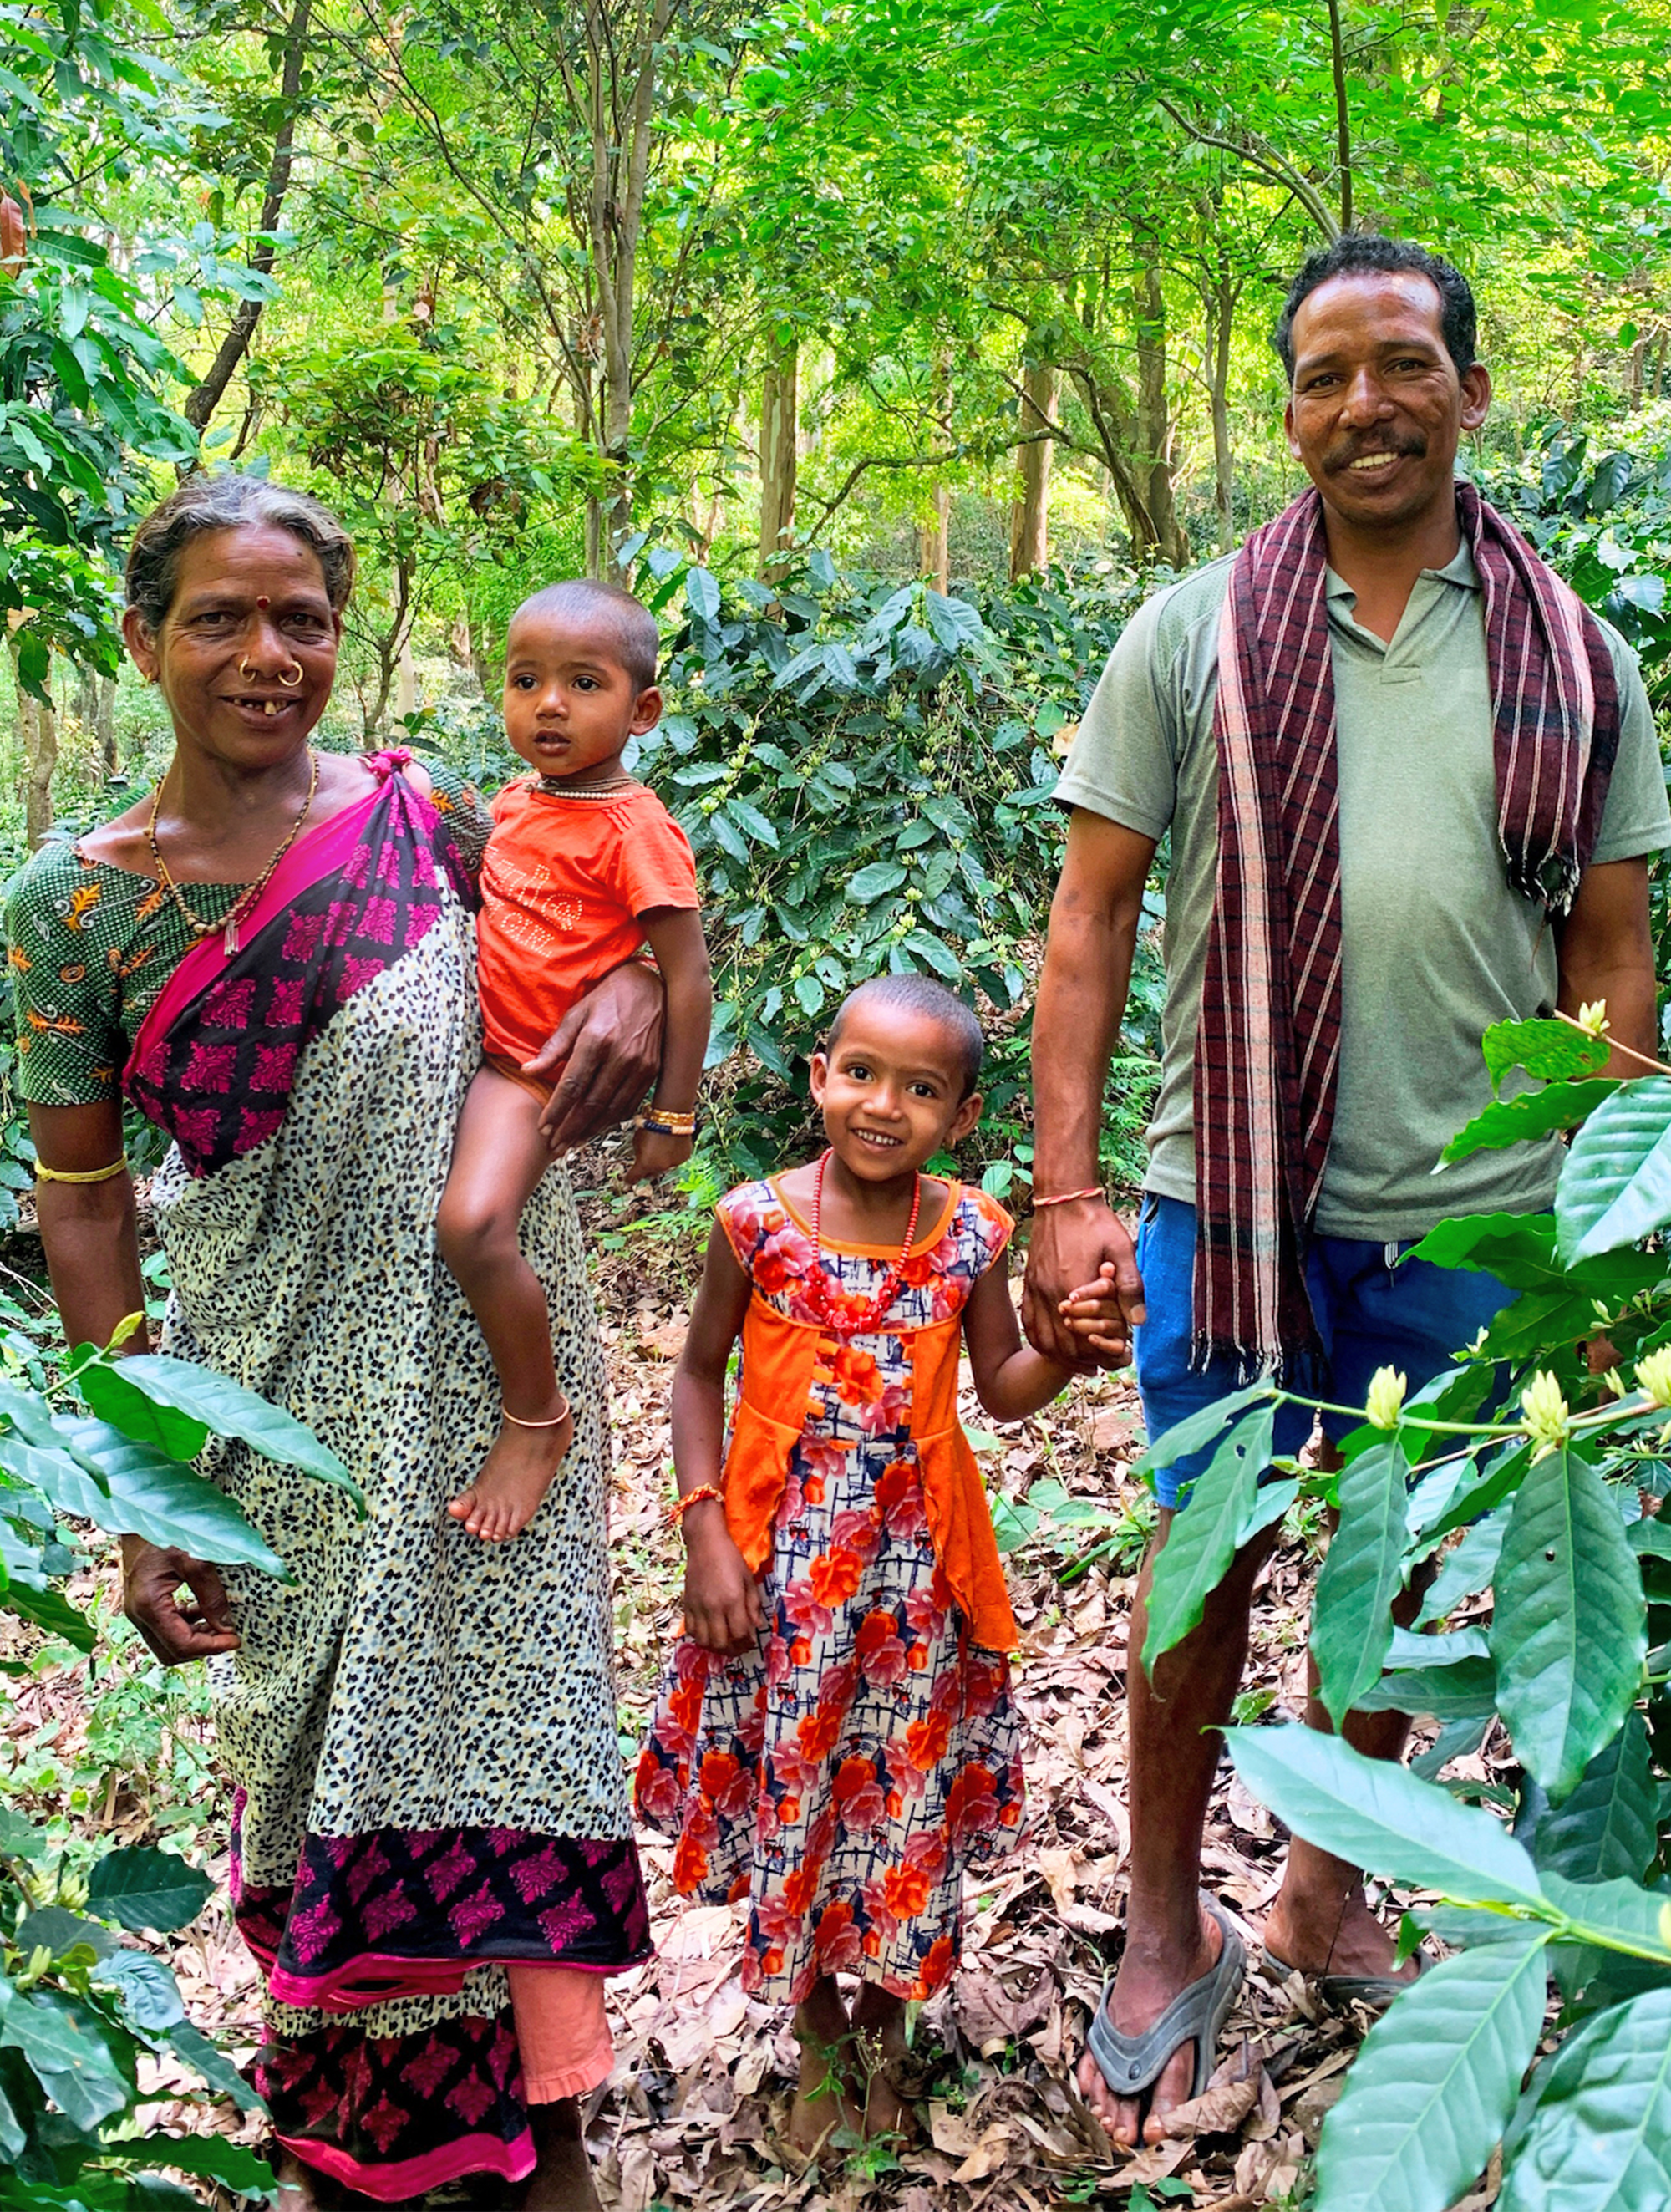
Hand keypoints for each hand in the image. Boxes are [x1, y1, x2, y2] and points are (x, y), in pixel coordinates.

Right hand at [121, 1539, 239, 1664]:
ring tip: (221, 1623)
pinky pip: (164, 1628)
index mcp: (148, 1605)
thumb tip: (227, 1626)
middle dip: (203, 1648)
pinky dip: (185, 1627)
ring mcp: (137, 1611)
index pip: (181, 1645)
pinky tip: (203, 1611)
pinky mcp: (142, 1604)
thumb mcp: (195, 1560)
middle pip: (171, 1652)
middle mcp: (137, 1614)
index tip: (235, 1639)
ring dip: (195, 1638)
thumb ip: (212, 1595)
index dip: (211, 1648)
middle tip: (229, 1634)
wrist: (140, 1515)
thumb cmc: (166, 1533)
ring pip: (167, 1643)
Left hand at [527, 961, 665, 1153]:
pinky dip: (612, 1121)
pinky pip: (630, 1104)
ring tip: (572, 1143)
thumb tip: (528, 1071)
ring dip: (590, 1130)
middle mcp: (621, 1056)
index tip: (543, 1128)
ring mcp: (640, 1066)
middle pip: (591, 1103)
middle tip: (555, 1146)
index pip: (572, 1086)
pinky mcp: (653, 1071)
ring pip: (612, 1109)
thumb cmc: (607, 998)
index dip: (556, 1111)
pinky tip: (596, 1128)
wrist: (652, 988)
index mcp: (597, 1040)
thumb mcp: (576, 1014)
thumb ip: (554, 1046)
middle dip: (570, 1129)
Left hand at [629, 1128, 692, 1183]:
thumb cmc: (652, 1125)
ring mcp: (673, 1164)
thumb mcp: (637, 1140)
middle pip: (650, 1174)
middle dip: (647, 1169)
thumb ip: (638, 1153)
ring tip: (660, 1146)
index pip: (633, 1178)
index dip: (629, 1178)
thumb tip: (641, 1156)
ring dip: (661, 1161)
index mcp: (644, 1164)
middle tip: (646, 1159)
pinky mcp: (684, 1158)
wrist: (671, 1117)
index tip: (628, 1179)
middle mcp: (659, 1167)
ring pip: (664, 1167)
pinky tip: (670, 1144)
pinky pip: (676, 1160)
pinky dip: (672, 1155)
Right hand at [680, 1508, 764, 1653]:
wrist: (705, 1543)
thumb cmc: (730, 1558)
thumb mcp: (748, 1579)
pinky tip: (710, 1634)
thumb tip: (756, 1625)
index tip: (752, 1641)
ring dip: (716, 1648)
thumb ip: (753, 1604)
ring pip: (704, 1641)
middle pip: (722, 1643)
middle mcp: (713, 1607)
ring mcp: (698, 1607)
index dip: (748, 1642)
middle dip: (734, 1650)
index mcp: (732, 1600)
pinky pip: (691, 1631)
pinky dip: (701, 1638)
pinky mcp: (687, 1605)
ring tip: (726, 1644)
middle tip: (741, 1647)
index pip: (740, 1634)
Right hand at [1022, 1199, 1143, 1369]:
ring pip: (1044, 1339)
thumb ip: (1130, 1286)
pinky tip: (1053, 1345)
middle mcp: (1051, 1295)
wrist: (1062, 1198)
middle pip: (1064, 1346)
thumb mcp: (1122, 1249)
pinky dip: (1040, 1340)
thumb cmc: (1095, 1222)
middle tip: (1103, 1364)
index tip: (1119, 1357)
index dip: (1103, 1354)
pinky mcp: (1029, 1284)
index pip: (1086, 1339)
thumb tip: (1138, 1322)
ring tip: (1081, 1362)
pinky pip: (1029, 1322)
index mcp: (1075, 1290)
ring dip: (1062, 1356)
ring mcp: (1036, 1290)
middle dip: (1085, 1360)